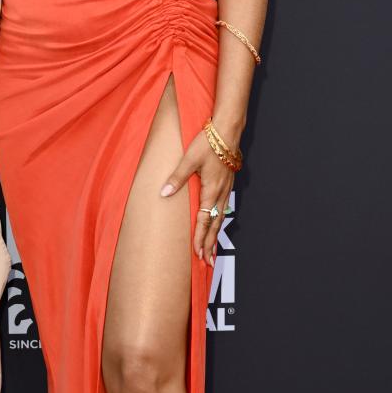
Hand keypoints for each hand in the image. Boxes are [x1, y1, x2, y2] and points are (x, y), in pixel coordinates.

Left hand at [160, 130, 234, 263]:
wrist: (227, 130)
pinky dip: (219, 220)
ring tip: (212, 249)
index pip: (204, 221)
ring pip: (220, 217)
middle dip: (210, 244)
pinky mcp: (227, 183)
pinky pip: (223, 208)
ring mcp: (226, 189)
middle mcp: (220, 193)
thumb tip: (163, 193)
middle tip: (207, 262)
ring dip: (215, 234)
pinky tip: (216, 222)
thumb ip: (176, 178)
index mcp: (211, 191)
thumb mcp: (189, 160)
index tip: (199, 255)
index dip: (201, 239)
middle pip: (215, 225)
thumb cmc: (208, 143)